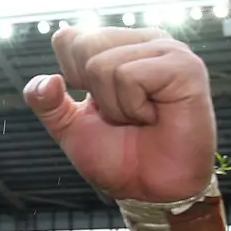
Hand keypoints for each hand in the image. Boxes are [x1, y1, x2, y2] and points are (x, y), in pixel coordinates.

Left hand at [24, 27, 216, 201]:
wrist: (153, 191)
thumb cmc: (120, 158)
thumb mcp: (69, 128)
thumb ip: (45, 102)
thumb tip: (47, 81)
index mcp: (118, 46)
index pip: (68, 39)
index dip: (71, 78)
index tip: (100, 105)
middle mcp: (143, 41)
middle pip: (84, 46)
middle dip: (94, 94)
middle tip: (124, 115)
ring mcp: (167, 50)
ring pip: (104, 65)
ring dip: (116, 107)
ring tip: (142, 118)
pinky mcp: (184, 67)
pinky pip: (129, 76)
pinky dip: (133, 107)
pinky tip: (156, 116)